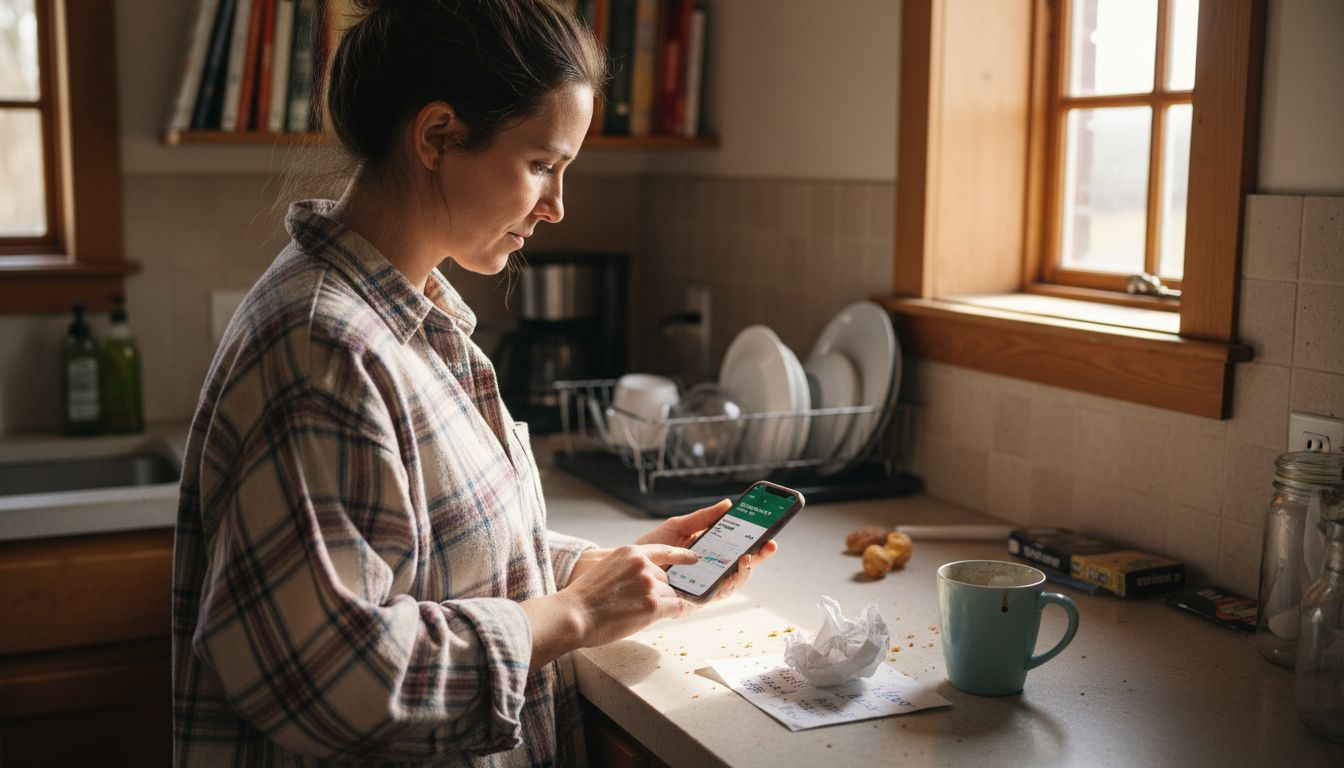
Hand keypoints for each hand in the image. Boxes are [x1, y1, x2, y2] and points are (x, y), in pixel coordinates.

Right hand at [559, 544, 700, 647]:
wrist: (573, 615)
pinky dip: (683, 611)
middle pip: (666, 579)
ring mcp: (649, 584)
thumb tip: (647, 583)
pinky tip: (683, 613)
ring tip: (636, 614)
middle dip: (659, 592)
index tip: (695, 558)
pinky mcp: (654, 604)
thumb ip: (629, 571)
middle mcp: (643, 564)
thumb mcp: (607, 570)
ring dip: (660, 605)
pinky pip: (679, 607)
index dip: (682, 556)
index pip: (664, 550)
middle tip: (639, 605)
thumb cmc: (584, 599)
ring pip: (669, 595)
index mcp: (630, 552)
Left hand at [636, 499, 779, 601]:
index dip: (755, 543)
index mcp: (709, 554)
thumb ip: (703, 518)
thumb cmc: (650, 547)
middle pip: (740, 568)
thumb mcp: (678, 526)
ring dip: (744, 572)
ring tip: (747, 557)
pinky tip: (729, 575)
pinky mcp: (693, 603)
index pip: (737, 550)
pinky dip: (724, 587)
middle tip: (768, 545)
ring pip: (732, 584)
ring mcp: (703, 588)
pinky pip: (714, 597)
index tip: (769, 534)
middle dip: (758, 557)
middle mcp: (709, 573)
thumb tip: (728, 504)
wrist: (626, 566)